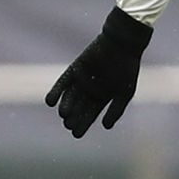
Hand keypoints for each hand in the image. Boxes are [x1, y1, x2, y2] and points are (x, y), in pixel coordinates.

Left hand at [44, 7, 152, 137]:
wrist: (122, 44)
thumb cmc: (127, 68)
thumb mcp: (125, 92)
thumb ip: (116, 110)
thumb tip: (106, 127)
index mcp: (102, 97)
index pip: (89, 115)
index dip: (83, 125)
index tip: (76, 134)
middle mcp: (89, 90)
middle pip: (78, 109)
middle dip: (73, 118)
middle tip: (70, 125)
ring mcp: (80, 80)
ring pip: (69, 98)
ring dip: (65, 107)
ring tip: (65, 114)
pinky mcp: (74, 70)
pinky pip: (62, 84)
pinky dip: (55, 93)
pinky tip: (50, 102)